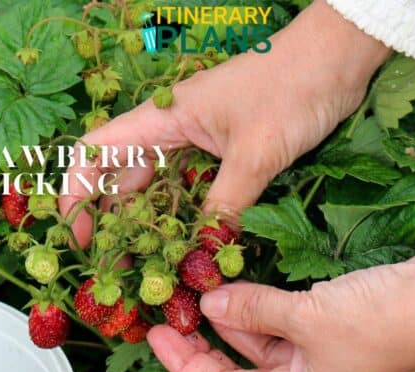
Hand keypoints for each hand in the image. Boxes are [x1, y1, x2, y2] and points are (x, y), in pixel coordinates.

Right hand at [59, 1, 390, 246]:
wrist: (339, 56)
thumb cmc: (293, 88)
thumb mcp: (258, 153)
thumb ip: (226, 205)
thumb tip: (204, 255)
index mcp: (162, 119)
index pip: (94, 153)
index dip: (75, 194)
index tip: (79, 237)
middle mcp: (170, 131)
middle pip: (120, 180)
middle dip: (110, 226)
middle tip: (114, 273)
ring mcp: (196, 143)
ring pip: (155, 190)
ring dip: (147, 229)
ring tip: (144, 271)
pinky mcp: (222, 154)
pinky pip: (190, 193)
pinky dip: (184, 221)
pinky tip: (185, 250)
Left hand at [147, 236, 414, 371]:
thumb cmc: (377, 322)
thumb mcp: (304, 316)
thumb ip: (252, 308)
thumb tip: (208, 302)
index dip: (184, 365)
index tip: (153, 337)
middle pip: (237, 368)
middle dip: (202, 341)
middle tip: (167, 312)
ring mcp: (319, 359)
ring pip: (258, 342)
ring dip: (230, 317)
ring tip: (195, 288)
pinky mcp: (331, 331)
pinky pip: (281, 322)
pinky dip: (258, 306)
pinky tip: (234, 284)